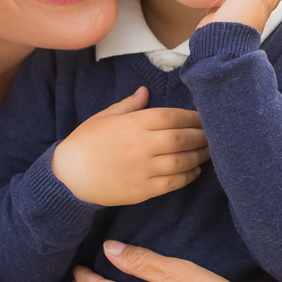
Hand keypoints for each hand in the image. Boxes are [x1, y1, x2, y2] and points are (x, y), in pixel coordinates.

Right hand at [51, 87, 209, 205]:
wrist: (68, 177)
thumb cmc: (85, 143)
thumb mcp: (104, 117)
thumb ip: (129, 105)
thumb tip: (145, 91)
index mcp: (132, 124)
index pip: (171, 116)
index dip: (192, 117)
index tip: (203, 117)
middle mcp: (140, 146)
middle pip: (181, 138)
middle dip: (201, 136)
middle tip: (213, 134)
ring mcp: (142, 170)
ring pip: (181, 161)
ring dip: (199, 155)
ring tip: (208, 151)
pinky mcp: (142, 190)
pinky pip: (172, 183)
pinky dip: (188, 176)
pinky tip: (195, 169)